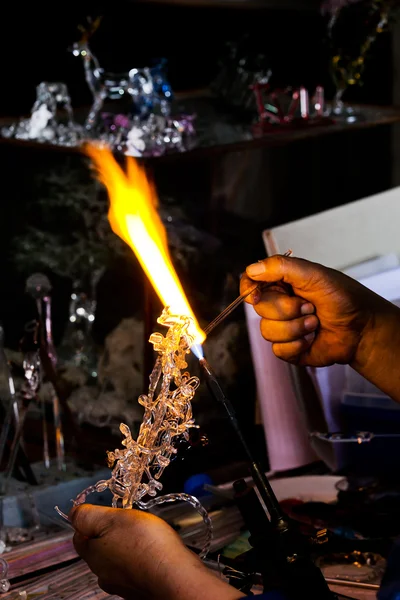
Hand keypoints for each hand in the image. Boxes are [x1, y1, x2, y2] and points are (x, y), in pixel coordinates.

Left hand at [70, 504, 244, 599]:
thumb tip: (73, 513)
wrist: (175, 576)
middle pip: (99, 548)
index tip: (104, 511)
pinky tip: (154, 551)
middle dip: (110, 533)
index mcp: (93, 555)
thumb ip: (88, 515)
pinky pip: (136, 569)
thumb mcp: (113, 518)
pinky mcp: (140, 589)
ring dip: (127, 547)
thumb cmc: (147, 546)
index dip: (89, 520)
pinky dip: (141, 559)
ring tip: (145, 535)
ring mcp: (123, 584)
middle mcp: (104, 574)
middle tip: (128, 520)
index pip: (79, 536)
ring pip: (118, 559)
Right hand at [241, 254, 390, 367]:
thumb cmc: (343, 297)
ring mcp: (282, 327)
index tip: (255, 296)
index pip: (251, 283)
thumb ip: (281, 267)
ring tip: (315, 322)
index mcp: (281, 283)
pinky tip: (312, 339)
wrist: (362, 328)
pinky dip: (297, 345)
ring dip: (295, 328)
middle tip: (309, 306)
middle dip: (286, 309)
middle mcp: (279, 304)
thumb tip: (251, 269)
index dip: (248, 290)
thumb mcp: (314, 274)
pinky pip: (277, 350)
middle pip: (259, 309)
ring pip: (267, 331)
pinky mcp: (289, 349)